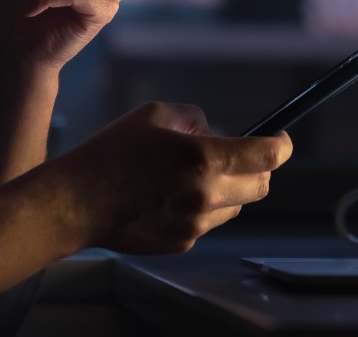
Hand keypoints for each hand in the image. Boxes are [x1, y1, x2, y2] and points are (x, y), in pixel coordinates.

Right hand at [48, 103, 292, 253]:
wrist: (75, 203)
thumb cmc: (110, 154)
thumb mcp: (154, 115)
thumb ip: (193, 118)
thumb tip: (213, 130)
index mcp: (205, 160)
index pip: (268, 156)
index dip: (282, 146)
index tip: (281, 139)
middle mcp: (206, 196)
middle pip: (262, 186)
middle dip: (259, 169)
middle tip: (241, 157)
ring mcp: (196, 225)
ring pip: (236, 207)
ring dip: (230, 190)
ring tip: (195, 177)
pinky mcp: (182, 243)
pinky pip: (209, 224)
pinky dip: (204, 209)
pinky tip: (174, 198)